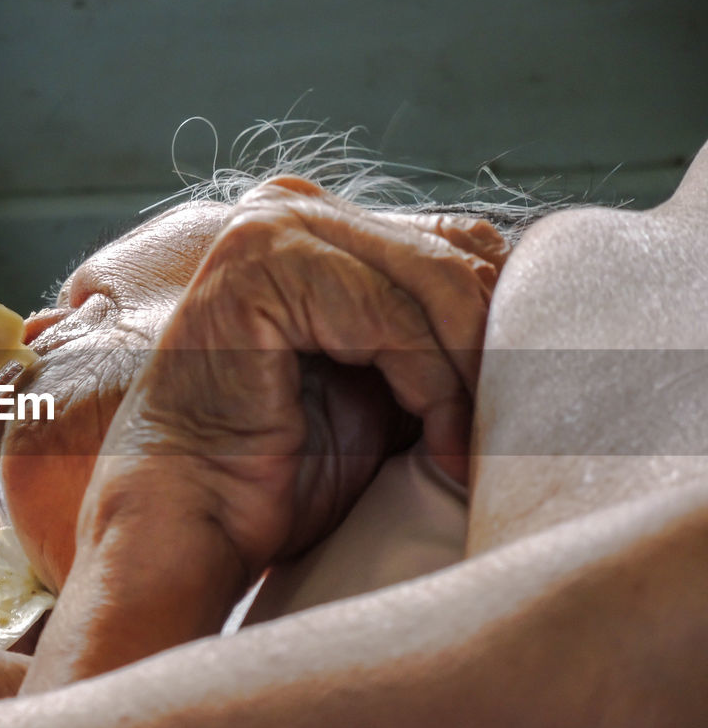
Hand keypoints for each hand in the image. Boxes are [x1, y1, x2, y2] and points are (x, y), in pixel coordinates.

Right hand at [26, 179, 507, 687]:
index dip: (499, 327)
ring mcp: (270, 228)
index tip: (512, 414)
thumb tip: (536, 317)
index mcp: (315, 227)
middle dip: (491, 352)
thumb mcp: (385, 385)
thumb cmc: (275, 468)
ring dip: (466, 377)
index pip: (456, 244)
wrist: (192, 517)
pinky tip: (431, 443)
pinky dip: (431, 388)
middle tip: (501, 438)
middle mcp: (290, 209)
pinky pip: (392, 319)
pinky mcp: (259, 265)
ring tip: (464, 449)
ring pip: (436, 282)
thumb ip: (437, 336)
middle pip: (456, 254)